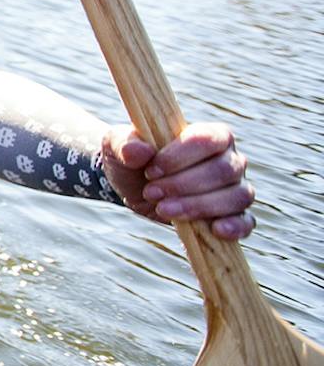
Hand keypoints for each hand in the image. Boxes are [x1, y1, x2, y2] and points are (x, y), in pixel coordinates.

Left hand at [102, 121, 256, 239]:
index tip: (151, 170)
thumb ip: (125, 143)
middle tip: (151, 192)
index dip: (181, 156)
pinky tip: (216, 230)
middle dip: (184, 184)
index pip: (209, 140)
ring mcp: (235, 188)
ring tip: (163, 210)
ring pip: (236, 196)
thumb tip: (138, 151)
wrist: (134, 185)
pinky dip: (235, 226)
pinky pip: (246, 221)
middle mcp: (230, 159)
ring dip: (199, 206)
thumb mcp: (119, 146)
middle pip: (224, 171)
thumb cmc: (133, 159)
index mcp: (210, 135)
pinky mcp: (232, 215)